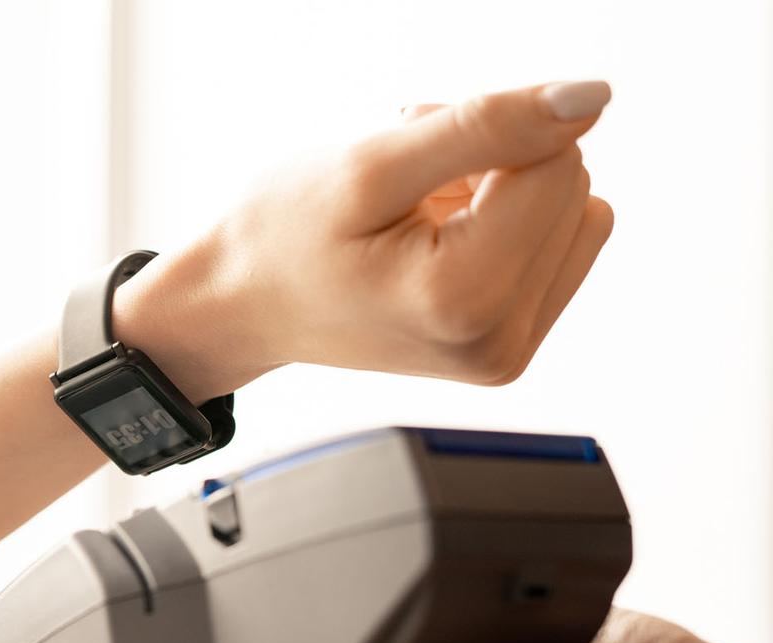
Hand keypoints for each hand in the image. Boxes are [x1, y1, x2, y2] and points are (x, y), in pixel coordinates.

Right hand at [116, 80, 614, 399]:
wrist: (243, 308)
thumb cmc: (285, 238)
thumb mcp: (371, 166)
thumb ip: (485, 127)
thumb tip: (593, 97)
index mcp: (463, 300)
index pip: (558, 161)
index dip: (486, 132)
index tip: (410, 155)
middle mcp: (498, 341)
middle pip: (571, 187)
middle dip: (496, 162)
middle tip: (406, 186)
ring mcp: (506, 353)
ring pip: (575, 212)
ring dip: (502, 192)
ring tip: (417, 214)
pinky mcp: (509, 349)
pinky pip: (561, 247)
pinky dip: (505, 226)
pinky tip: (437, 239)